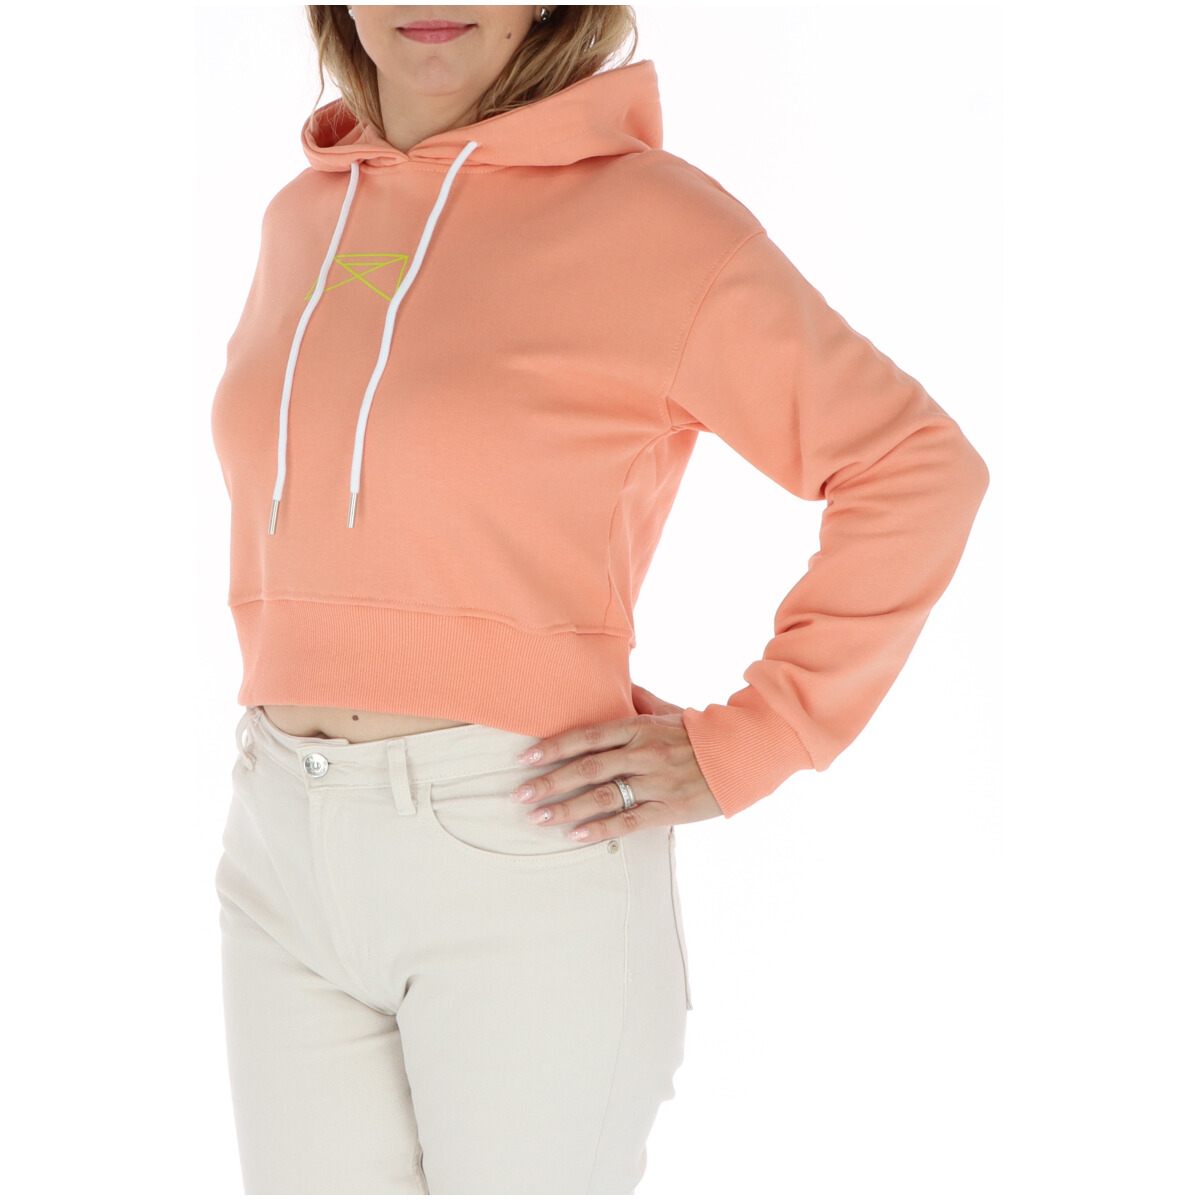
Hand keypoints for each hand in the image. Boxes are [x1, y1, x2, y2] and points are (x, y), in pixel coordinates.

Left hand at [508, 687, 724, 840]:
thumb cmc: (700, 732)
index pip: (587, 736)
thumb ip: (638, 700)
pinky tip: (573, 835)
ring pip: (602, 797)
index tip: (525, 759)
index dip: (553, 747)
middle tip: (519, 793)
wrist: (744, 755)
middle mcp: (643, 753)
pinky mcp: (668, 809)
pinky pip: (626, 821)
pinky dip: (598, 830)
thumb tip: (616, 683)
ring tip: (536, 817)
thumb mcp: (668, 710)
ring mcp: (655, 783)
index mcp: (639, 727)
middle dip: (548, 782)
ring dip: (565, 808)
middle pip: (587, 768)